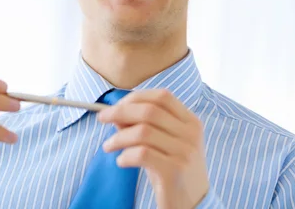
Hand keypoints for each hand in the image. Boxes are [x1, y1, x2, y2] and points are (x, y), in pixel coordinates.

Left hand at [97, 89, 208, 208]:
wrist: (193, 205)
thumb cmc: (172, 171)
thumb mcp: (163, 144)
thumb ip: (143, 126)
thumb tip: (115, 112)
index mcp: (191, 122)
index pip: (162, 97)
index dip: (135, 98)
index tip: (115, 105)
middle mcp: (191, 134)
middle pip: (149, 111)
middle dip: (119, 111)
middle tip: (101, 118)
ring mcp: (185, 152)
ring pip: (142, 132)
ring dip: (118, 138)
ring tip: (108, 146)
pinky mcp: (175, 171)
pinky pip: (141, 154)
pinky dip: (125, 156)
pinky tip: (122, 162)